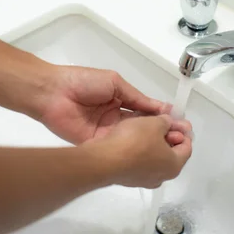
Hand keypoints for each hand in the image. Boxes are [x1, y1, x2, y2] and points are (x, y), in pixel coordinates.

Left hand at [38, 66, 191, 144]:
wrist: (52, 93)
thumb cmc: (83, 81)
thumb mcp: (115, 83)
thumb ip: (137, 98)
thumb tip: (161, 108)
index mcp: (120, 100)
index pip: (145, 111)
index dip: (162, 116)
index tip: (180, 122)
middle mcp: (116, 118)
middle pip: (142, 127)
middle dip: (161, 131)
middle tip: (181, 137)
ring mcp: (107, 133)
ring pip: (132, 138)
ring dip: (150, 141)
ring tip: (171, 145)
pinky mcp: (97, 145)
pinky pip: (117, 147)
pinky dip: (131, 149)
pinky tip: (147, 151)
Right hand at [87, 115, 192, 188]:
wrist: (104, 161)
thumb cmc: (135, 141)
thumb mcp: (154, 123)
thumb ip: (166, 122)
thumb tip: (167, 124)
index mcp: (174, 165)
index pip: (187, 147)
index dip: (183, 130)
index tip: (176, 118)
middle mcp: (162, 177)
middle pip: (170, 153)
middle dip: (167, 135)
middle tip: (160, 121)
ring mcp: (144, 180)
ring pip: (154, 157)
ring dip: (152, 142)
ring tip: (144, 127)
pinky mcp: (128, 179)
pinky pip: (139, 162)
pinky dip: (139, 150)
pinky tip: (131, 138)